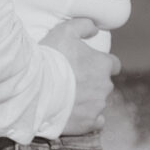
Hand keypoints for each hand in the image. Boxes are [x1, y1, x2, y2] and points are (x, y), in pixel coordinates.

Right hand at [45, 18, 118, 132]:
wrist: (35, 88)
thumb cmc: (50, 58)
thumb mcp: (65, 31)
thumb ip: (83, 26)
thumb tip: (95, 29)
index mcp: (103, 65)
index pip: (113, 65)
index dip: (101, 64)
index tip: (88, 66)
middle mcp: (105, 86)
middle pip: (104, 85)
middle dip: (92, 83)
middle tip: (72, 81)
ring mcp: (97, 106)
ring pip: (98, 103)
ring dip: (88, 100)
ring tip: (68, 98)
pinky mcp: (88, 123)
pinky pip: (96, 123)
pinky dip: (88, 119)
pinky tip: (76, 114)